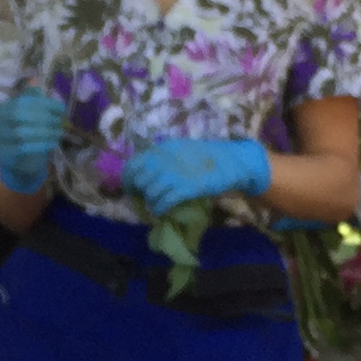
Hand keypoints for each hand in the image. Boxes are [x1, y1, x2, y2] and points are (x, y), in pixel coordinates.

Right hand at [0, 89, 66, 194]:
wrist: (15, 160)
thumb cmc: (22, 132)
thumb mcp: (25, 114)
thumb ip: (29, 99)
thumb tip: (35, 81)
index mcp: (1, 110)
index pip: (21, 102)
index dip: (42, 103)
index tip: (60, 107)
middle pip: (19, 115)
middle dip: (44, 117)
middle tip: (60, 120)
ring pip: (22, 133)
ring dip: (45, 132)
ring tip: (59, 132)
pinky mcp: (6, 155)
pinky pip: (24, 149)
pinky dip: (41, 145)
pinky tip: (53, 143)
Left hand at [125, 137, 270, 214]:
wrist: (232, 162)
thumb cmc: (207, 158)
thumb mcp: (180, 151)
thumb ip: (163, 160)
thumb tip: (145, 174)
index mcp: (162, 149)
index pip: (134, 163)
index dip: (128, 178)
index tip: (132, 188)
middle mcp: (165, 160)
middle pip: (139, 180)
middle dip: (139, 192)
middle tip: (145, 199)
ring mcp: (175, 174)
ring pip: (149, 192)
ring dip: (150, 202)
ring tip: (156, 205)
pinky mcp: (186, 188)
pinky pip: (163, 202)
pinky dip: (159, 209)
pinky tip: (162, 211)